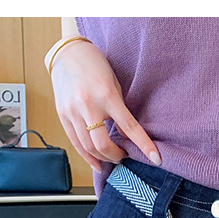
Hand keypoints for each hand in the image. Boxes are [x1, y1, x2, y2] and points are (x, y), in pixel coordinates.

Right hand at [49, 39, 160, 172]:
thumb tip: (128, 138)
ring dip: (103, 158)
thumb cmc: (95, 66)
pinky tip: (97, 164)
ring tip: (112, 157)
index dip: (144, 146)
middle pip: (102, 144)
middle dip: (117, 155)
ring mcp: (72, 111)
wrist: (67, 53)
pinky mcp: (62, 116)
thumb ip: (121, 112)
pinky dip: (87, 157)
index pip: (129, 127)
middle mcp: (87, 105)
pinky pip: (75, 143)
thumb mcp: (114, 86)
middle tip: (124, 155)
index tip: (156, 159)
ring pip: (88, 147)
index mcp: (106, 94)